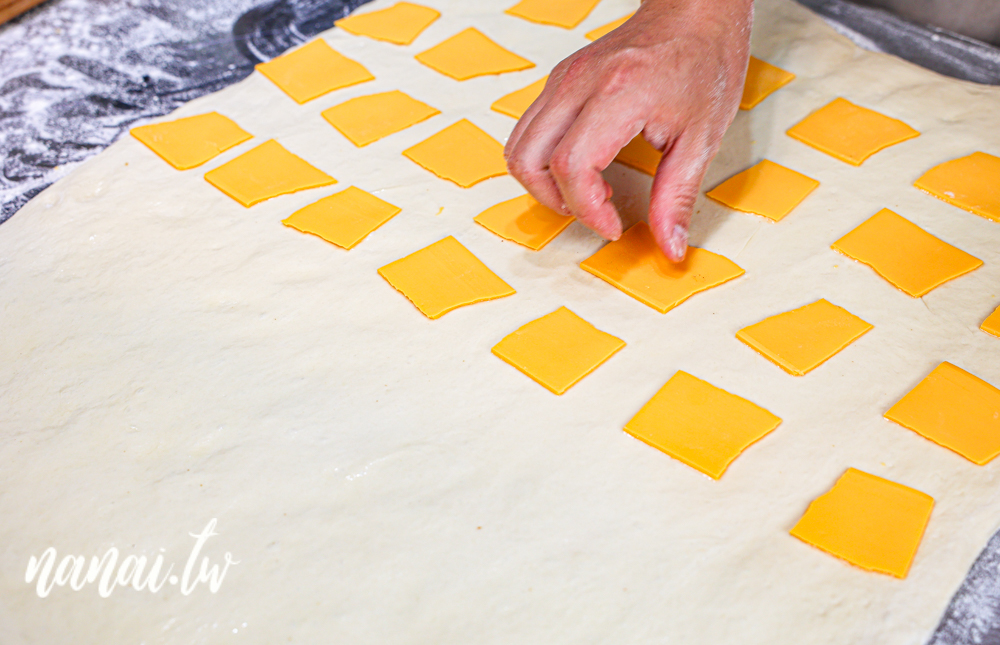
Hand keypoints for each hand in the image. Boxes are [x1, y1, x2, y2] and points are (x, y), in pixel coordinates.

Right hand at [504, 0, 751, 260]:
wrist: (693, 11)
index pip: (571, 166)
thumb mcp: (702, 137)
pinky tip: (584, 167)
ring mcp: (563, 79)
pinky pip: (530, 130)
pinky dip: (544, 161)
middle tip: (593, 212)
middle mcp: (579, 82)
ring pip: (519, 146)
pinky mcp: (559, 80)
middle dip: (554, 201)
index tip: (612, 225)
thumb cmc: (703, 61)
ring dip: (542, 183)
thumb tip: (670, 246)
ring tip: (586, 193)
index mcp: (618, 93)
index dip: (586, 210)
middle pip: (529, 160)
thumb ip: (678, 197)